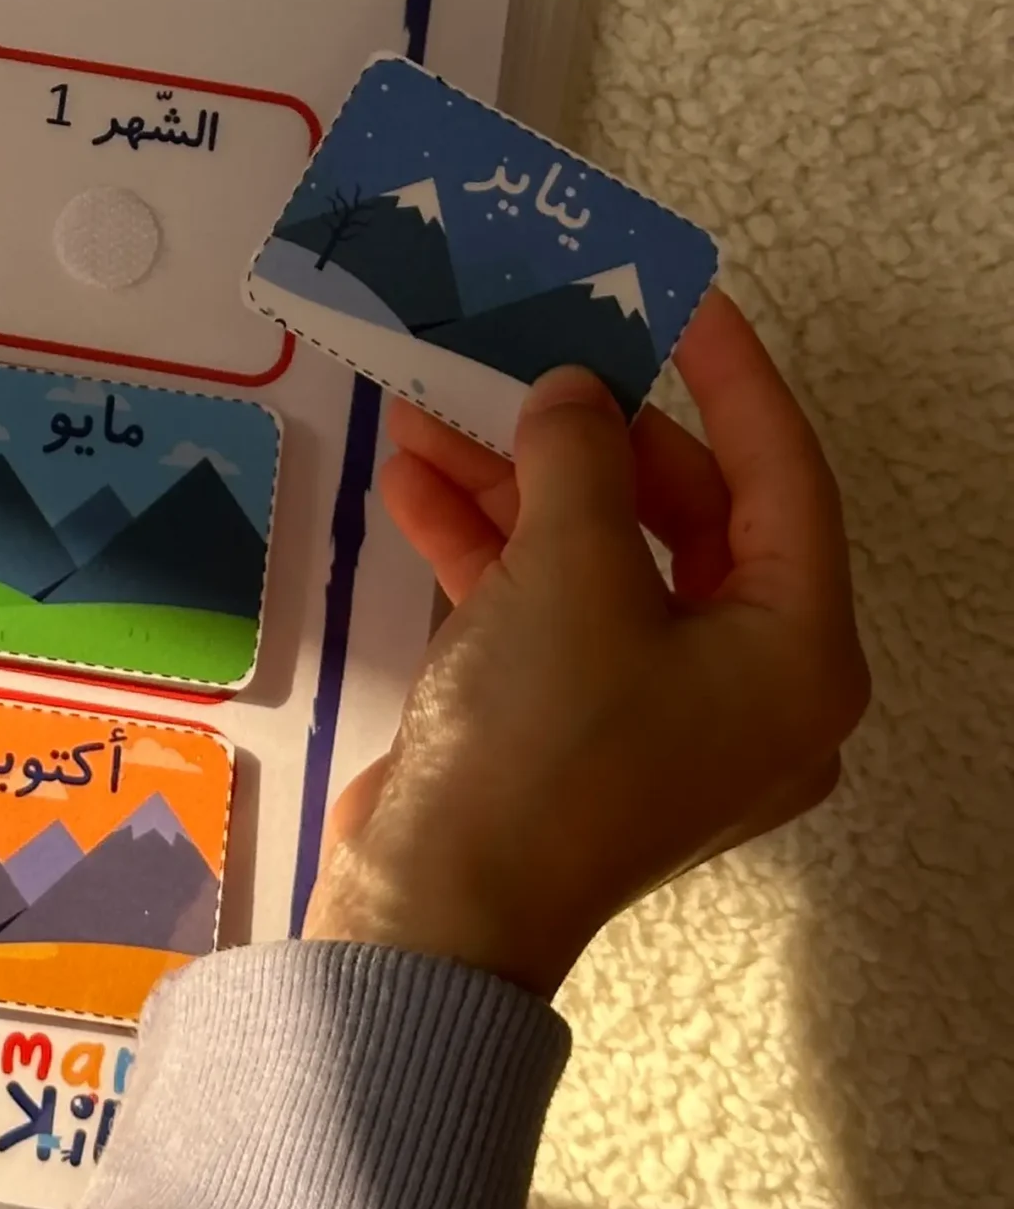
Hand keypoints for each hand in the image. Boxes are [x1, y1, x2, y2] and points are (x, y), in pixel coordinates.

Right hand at [302, 291, 870, 997]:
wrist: (439, 909)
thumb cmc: (539, 739)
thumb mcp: (566, 571)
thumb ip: (578, 454)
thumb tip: (572, 390)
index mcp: (795, 654)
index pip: (783, 477)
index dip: (729, 377)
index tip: (680, 298)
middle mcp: (745, 683)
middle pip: (681, 516)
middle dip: (583, 436)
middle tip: (517, 360)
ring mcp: (654, 711)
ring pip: (597, 558)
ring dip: (512, 482)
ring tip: (427, 414)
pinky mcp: (572, 729)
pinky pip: (547, 611)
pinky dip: (486, 549)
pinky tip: (412, 486)